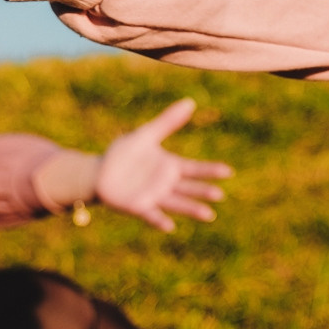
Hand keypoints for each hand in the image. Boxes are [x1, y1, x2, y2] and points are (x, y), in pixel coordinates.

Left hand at [96, 99, 233, 232]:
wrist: (100, 172)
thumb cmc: (125, 154)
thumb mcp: (146, 134)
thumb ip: (168, 121)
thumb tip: (190, 102)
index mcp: (170, 166)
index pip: (194, 169)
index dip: (210, 170)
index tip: (228, 171)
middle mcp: (166, 184)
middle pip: (189, 188)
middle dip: (203, 191)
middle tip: (220, 195)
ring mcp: (153, 196)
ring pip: (176, 203)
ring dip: (191, 209)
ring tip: (208, 215)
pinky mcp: (138, 206)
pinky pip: (151, 215)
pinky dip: (160, 220)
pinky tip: (170, 226)